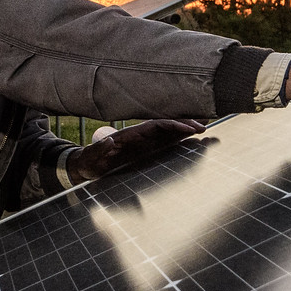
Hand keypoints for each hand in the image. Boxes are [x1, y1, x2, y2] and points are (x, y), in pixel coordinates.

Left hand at [69, 119, 207, 181]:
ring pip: (168, 132)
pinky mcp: (144, 150)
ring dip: (185, 129)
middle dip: (185, 124)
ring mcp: (143, 142)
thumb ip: (101, 149)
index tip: (189, 129)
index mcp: (130, 135)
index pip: (156, 125)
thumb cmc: (89, 162)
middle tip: (205, 126)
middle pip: (166, 125)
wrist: (85, 166)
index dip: (173, 125)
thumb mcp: (92, 157)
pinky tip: (191, 139)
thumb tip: (109, 140)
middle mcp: (139, 136)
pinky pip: (164, 142)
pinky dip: (178, 139)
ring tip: (204, 127)